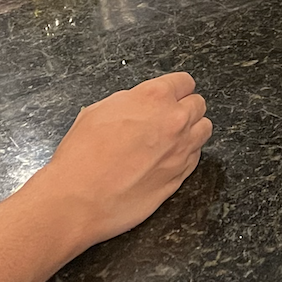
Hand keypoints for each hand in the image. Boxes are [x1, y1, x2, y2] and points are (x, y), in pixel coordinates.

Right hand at [22, 72, 210, 250]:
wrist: (77, 200)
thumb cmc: (80, 155)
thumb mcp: (98, 111)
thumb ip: (129, 101)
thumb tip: (140, 105)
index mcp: (154, 97)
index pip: (184, 82)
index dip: (175, 89)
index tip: (169, 97)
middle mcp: (175, 120)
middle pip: (198, 104)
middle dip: (184, 108)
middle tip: (167, 119)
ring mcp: (181, 150)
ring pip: (204, 130)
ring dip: (191, 131)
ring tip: (171, 140)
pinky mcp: (180, 176)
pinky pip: (195, 158)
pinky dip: (186, 156)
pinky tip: (166, 160)